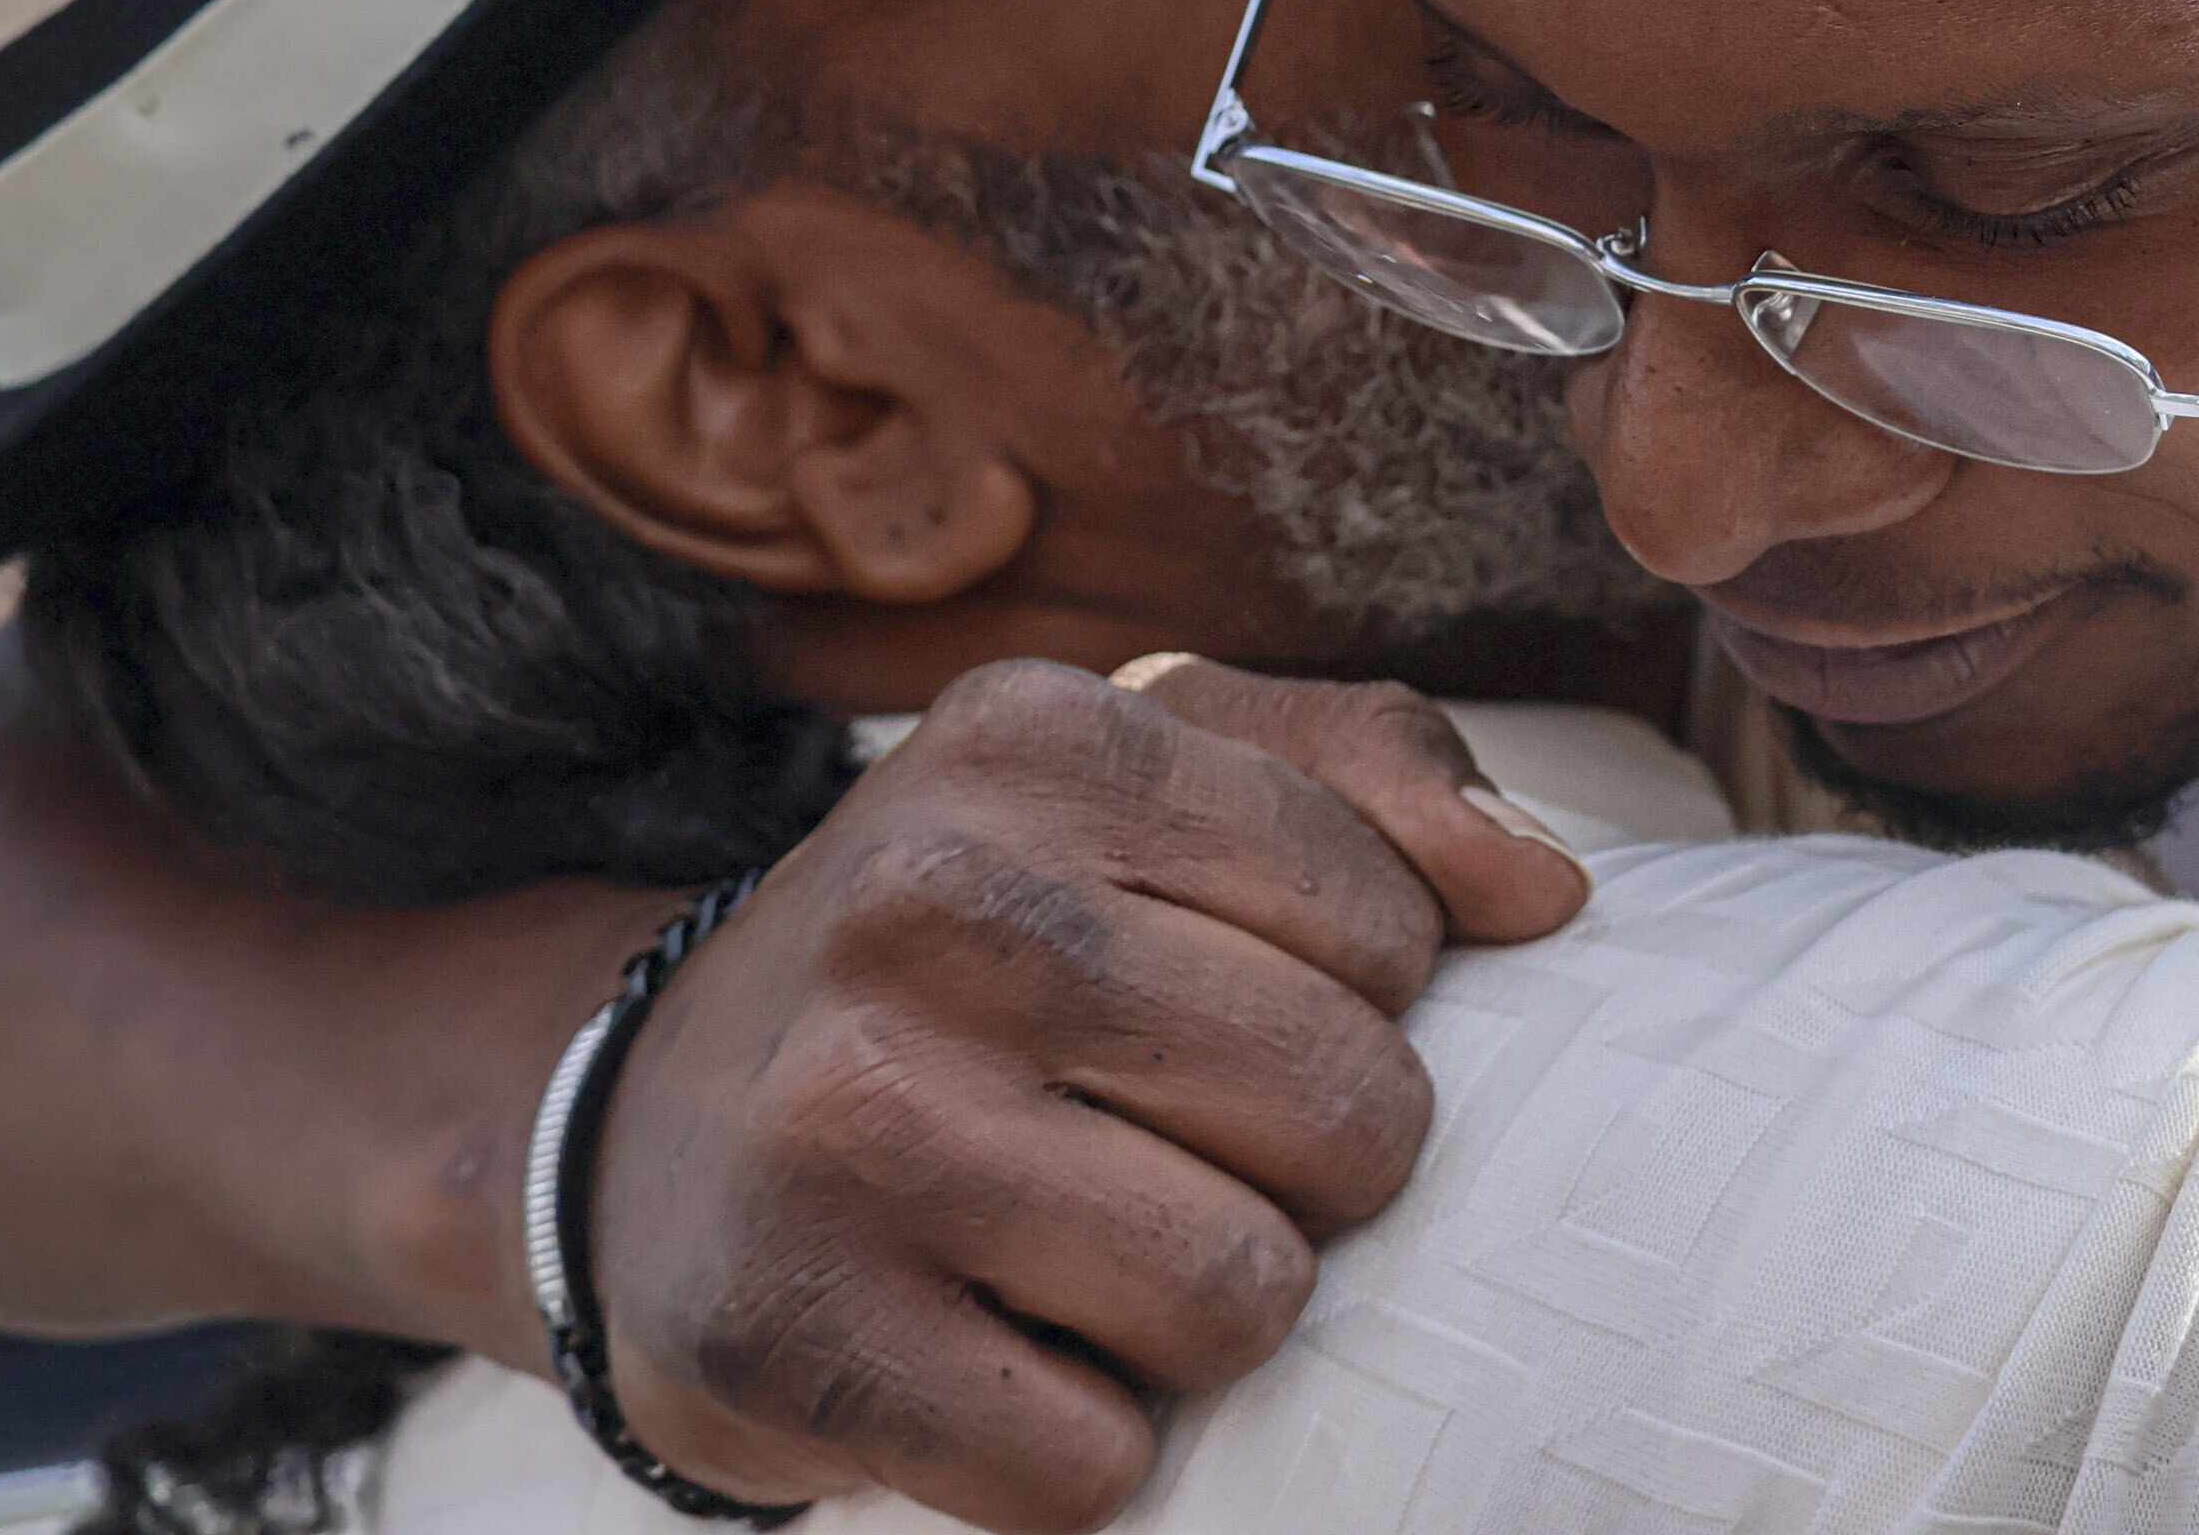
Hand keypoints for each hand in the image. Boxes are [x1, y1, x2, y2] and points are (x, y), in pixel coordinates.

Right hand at [580, 653, 1586, 1531]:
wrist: (653, 1129)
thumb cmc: (984, 952)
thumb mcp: (1153, 787)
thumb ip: (1372, 775)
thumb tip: (1546, 890)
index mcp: (1035, 737)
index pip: (1389, 921)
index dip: (1357, 997)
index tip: (1223, 1001)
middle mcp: (923, 905)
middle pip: (1349, 1112)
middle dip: (1306, 1165)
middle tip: (1167, 1146)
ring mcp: (840, 1125)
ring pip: (1245, 1295)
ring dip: (1205, 1308)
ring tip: (1089, 1244)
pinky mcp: (791, 1336)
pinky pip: (1093, 1467)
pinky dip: (1078, 1446)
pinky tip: (994, 1351)